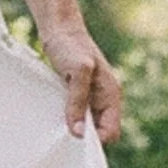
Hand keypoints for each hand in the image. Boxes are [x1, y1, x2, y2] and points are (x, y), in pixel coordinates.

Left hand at [39, 17, 123, 142]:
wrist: (59, 28)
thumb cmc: (70, 46)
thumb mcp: (77, 73)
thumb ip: (78, 102)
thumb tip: (78, 132)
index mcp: (111, 94)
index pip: (111, 132)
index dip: (95, 139)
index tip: (75, 137)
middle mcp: (104, 98)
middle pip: (100, 131)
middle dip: (85, 135)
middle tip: (64, 133)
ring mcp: (92, 96)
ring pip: (88, 124)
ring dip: (75, 127)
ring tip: (59, 124)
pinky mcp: (79, 93)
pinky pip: (78, 114)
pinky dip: (69, 118)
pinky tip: (56, 116)